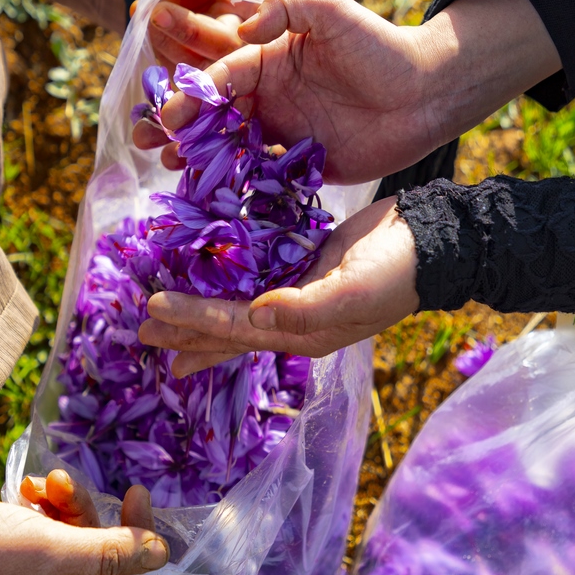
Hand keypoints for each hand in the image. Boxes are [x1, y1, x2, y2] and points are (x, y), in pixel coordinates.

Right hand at [19, 470, 160, 574]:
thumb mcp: (46, 551)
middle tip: (136, 492)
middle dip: (116, 524)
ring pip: (81, 534)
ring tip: (55, 480)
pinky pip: (53, 523)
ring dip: (72, 501)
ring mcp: (38, 571)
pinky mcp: (21, 545)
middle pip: (110, 561)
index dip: (150, 572)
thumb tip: (160, 553)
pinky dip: (48, 500)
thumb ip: (105, 554)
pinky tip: (32, 487)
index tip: (159, 535)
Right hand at [137, 0, 560, 184]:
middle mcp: (269, 96)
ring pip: (227, 143)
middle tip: (145, 140)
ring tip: (164, 165)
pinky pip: (258, 173)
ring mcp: (282, 131)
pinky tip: (205, 192)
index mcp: (269, 59)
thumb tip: (240, 26)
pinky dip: (231, 181)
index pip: (220, 76)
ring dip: (194, 153)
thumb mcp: (331, 11)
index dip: (191, 94)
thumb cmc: (380, 46)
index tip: (168, 114)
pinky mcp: (299, 163)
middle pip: (212, 111)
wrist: (428, 93)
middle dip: (176, 123)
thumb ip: (286, 6)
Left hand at [138, 196, 420, 375]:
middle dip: (186, 330)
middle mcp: (293, 320)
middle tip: (143, 331)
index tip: (154, 310)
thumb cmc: (396, 270)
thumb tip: (255, 317)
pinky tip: (209, 278)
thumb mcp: (353, 292)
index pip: (235, 329)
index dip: (194, 321)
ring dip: (199, 312)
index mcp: (302, 332)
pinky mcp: (301, 265)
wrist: (432, 242)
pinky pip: (253, 278)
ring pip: (235, 307)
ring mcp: (296, 293)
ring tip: (164, 319)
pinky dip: (227, 281)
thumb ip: (305, 310)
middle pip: (227, 329)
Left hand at [146, 0, 266, 72]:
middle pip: (222, 54)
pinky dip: (158, 58)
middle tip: (154, 13)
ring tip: (142, 13)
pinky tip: (143, 31)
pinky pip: (180, 75)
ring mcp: (216, 50)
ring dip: (166, 46)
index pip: (245, 25)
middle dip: (185, 35)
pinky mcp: (193, 61)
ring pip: (199, 70)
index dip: (209, 27)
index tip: (166, 11)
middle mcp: (242, 31)